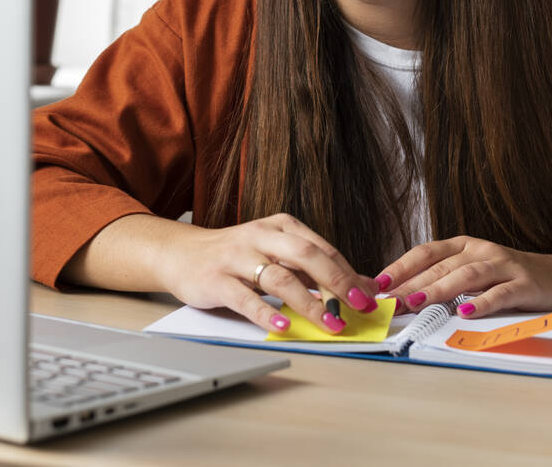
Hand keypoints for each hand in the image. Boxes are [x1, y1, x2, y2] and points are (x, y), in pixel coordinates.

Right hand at [156, 213, 380, 334]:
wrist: (182, 254)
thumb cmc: (235, 256)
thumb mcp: (273, 252)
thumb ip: (309, 268)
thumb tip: (356, 287)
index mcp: (280, 226)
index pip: (322, 248)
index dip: (349, 272)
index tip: (369, 295)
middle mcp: (260, 237)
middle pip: (306, 255)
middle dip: (337, 282)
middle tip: (358, 305)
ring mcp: (237, 257)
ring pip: (279, 278)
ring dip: (309, 303)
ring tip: (329, 324)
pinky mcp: (216, 280)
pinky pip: (245, 298)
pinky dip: (266, 313)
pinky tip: (284, 326)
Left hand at [375, 236, 551, 317]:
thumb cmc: (505, 278)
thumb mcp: (471, 273)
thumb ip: (441, 280)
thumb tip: (401, 298)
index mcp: (462, 246)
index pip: (425, 253)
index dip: (401, 267)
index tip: (379, 284)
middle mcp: (480, 250)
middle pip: (441, 267)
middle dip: (412, 285)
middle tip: (391, 302)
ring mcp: (503, 265)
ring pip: (466, 276)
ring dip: (440, 289)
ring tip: (419, 302)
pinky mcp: (524, 284)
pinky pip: (500, 293)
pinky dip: (482, 302)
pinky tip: (466, 313)